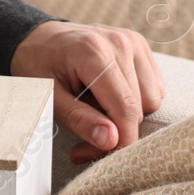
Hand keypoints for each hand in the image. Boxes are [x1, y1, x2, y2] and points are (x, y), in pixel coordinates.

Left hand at [9, 20, 164, 163]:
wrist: (38, 38)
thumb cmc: (39, 66)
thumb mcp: (49, 96)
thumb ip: (79, 119)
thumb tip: (111, 141)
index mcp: (93, 51)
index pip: (125, 107)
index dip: (122, 140)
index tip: (106, 156)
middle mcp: (120, 42)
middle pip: (139, 107)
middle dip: (118, 129)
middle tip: (87, 132)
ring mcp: (133, 41)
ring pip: (151, 100)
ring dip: (128, 113)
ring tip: (96, 105)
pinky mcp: (140, 46)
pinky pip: (154, 88)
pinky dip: (135, 99)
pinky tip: (109, 92)